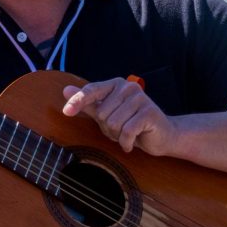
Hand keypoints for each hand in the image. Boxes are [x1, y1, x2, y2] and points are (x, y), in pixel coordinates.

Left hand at [62, 78, 176, 155]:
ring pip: (113, 124)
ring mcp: (140, 98)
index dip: (78, 101)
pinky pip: (126, 132)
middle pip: (102, 114)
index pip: (91, 91)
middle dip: (107, 128)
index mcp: (115, 84)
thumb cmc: (130, 123)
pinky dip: (126, 142)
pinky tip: (132, 142)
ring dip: (117, 136)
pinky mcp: (149, 112)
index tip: (66, 112)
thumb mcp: (106, 114)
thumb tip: (66, 90)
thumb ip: (87, 103)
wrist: (161, 135)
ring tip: (128, 134)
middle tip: (121, 129)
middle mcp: (128, 87)